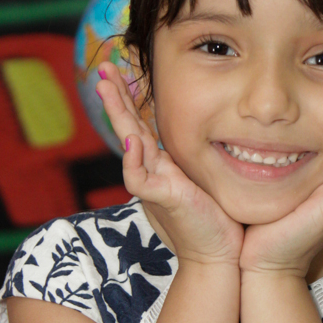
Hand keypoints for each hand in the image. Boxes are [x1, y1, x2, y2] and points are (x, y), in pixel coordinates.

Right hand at [95, 62, 243, 265]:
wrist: (218, 256)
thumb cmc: (216, 221)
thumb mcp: (205, 180)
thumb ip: (197, 161)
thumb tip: (214, 132)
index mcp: (163, 164)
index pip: (142, 123)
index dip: (132, 98)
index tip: (124, 70)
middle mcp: (154, 170)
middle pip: (128, 125)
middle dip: (115, 95)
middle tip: (103, 66)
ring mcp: (154, 184)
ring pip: (129, 143)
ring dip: (117, 114)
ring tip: (106, 86)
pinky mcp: (162, 199)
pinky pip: (139, 179)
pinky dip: (133, 159)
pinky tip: (132, 141)